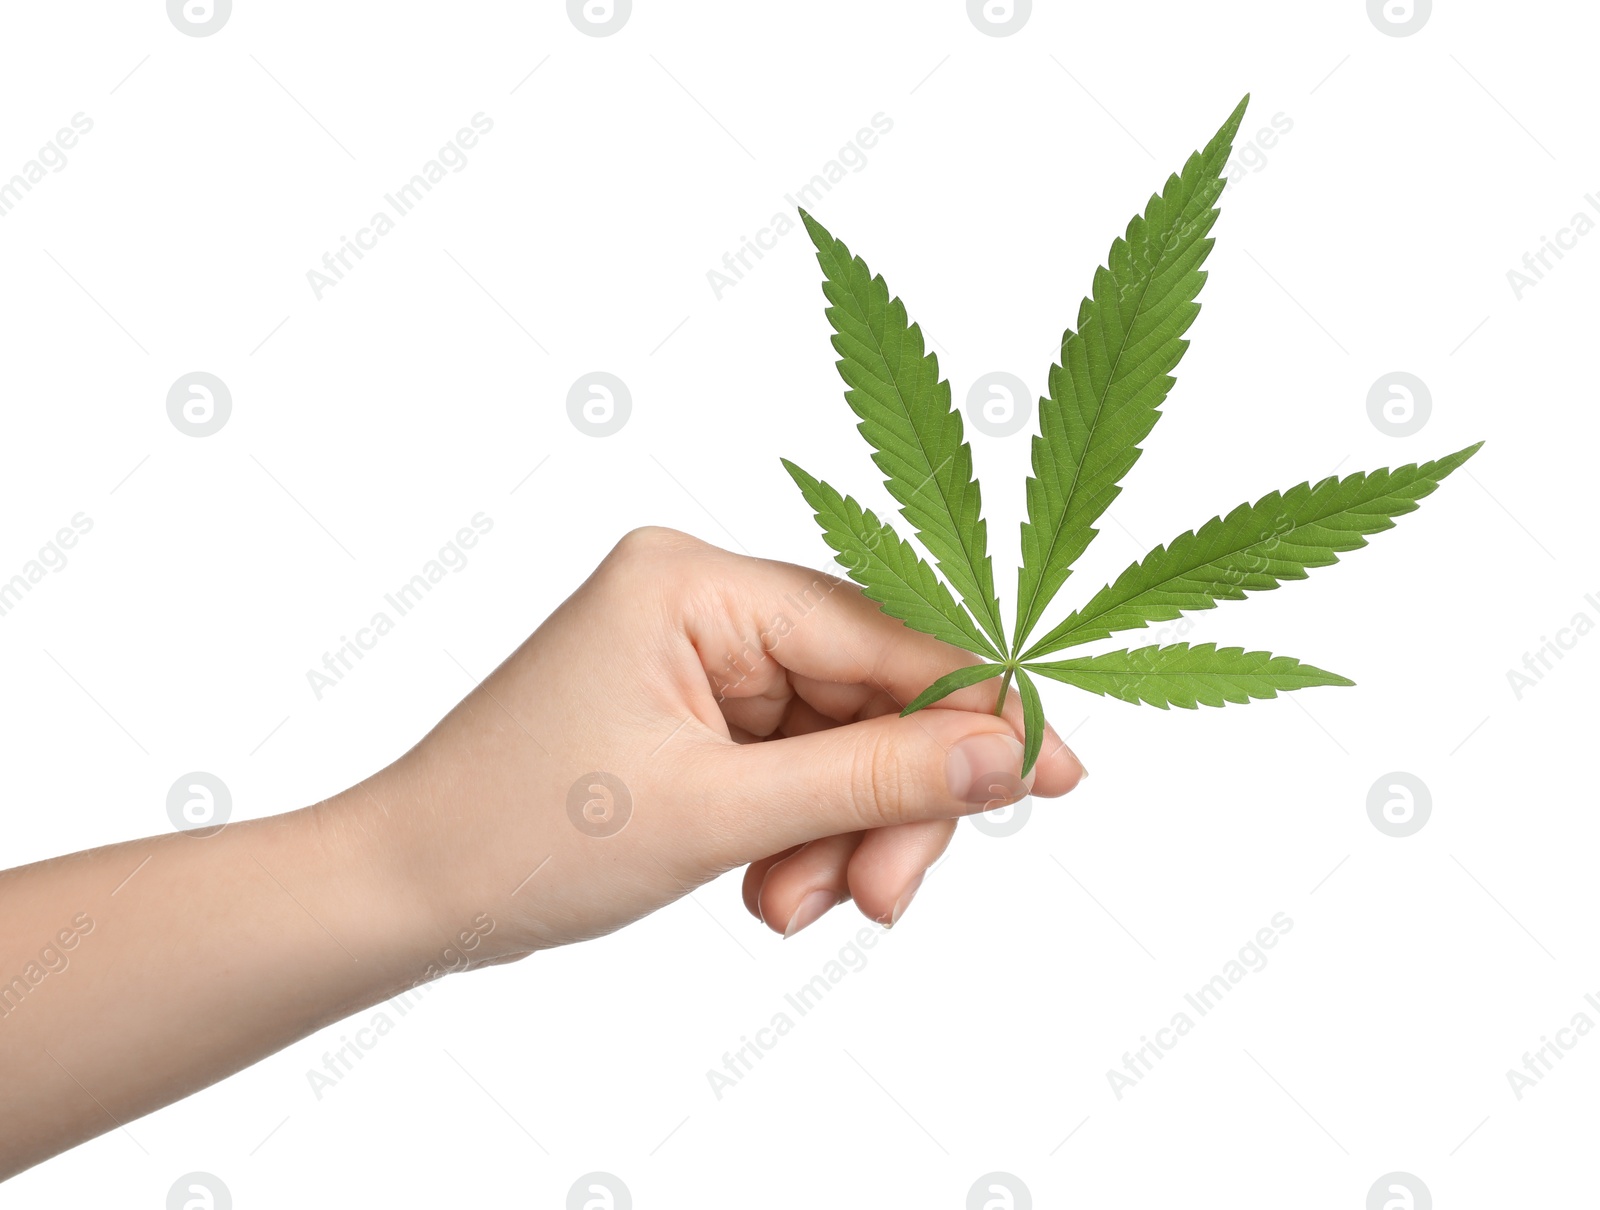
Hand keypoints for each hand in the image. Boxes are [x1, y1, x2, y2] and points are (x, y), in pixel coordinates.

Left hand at [363, 526, 1086, 953]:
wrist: (408, 893)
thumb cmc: (519, 835)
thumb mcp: (716, 814)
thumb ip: (871, 780)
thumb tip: (1004, 754)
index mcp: (694, 581)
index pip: (880, 633)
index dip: (974, 707)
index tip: (1054, 772)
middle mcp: (704, 602)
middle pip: (868, 694)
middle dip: (884, 803)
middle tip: (884, 898)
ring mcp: (701, 659)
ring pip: (839, 742)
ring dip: (840, 835)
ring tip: (793, 907)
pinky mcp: (697, 715)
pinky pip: (795, 769)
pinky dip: (803, 838)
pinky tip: (771, 892)